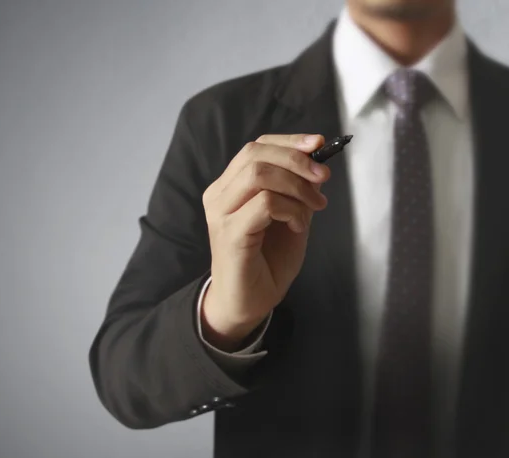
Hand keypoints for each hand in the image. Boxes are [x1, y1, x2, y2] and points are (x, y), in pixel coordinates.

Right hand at [200, 134, 330, 351]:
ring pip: (259, 174)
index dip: (289, 141)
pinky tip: (298, 226)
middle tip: (323, 178)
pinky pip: (265, 203)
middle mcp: (218, 195)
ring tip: (316, 205)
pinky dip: (291, 209)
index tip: (319, 144)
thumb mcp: (290, 217)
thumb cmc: (266, 262)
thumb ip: (296, 191)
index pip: (255, 148)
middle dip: (296, 159)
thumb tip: (316, 164)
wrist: (248, 303)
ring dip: (297, 186)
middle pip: (255, 154)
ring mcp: (220, 214)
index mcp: (229, 187)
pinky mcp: (230, 234)